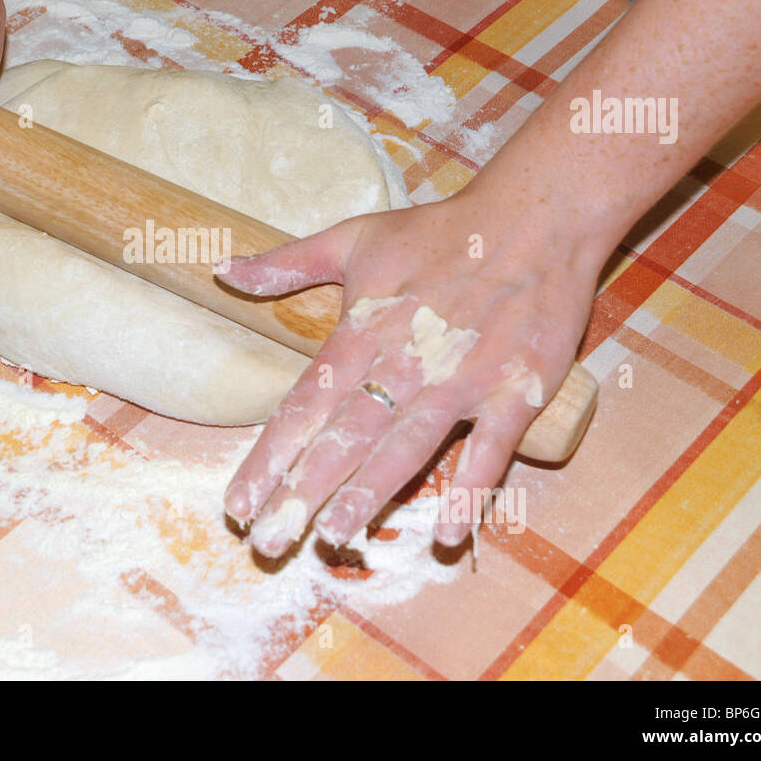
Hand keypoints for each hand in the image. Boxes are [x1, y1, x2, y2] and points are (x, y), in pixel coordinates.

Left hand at [219, 177, 609, 555]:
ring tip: (335, 540)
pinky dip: (471, 491)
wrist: (537, 215)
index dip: (270, 457)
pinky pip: (491, 450)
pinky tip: (449, 536)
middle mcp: (406, 359)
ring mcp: (463, 378)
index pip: (305, 404)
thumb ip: (288, 263)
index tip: (237, 504)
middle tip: (269, 544)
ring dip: (371, 495)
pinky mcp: (517, 389)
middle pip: (346, 436)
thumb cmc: (440, 230)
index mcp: (362, 328)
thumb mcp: (354, 236)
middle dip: (304, 492)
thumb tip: (223, 270)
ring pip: (407, 447)